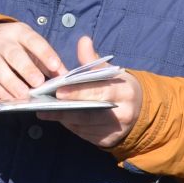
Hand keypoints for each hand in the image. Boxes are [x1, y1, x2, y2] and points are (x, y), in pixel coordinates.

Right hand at [0, 20, 64, 103]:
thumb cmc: (14, 47)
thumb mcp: (30, 47)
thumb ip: (48, 62)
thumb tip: (65, 77)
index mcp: (19, 33)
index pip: (33, 41)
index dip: (44, 53)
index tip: (55, 66)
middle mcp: (2, 42)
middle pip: (14, 54)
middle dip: (26, 69)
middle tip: (38, 82)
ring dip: (12, 83)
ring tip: (24, 94)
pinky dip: (0, 91)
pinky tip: (10, 99)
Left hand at [38, 34, 142, 148]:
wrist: (139, 111)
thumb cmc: (118, 87)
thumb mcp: (110, 72)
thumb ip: (93, 60)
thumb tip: (83, 41)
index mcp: (125, 91)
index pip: (100, 92)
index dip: (79, 92)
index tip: (59, 90)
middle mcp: (123, 112)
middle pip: (90, 113)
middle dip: (65, 110)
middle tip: (44, 106)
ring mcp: (116, 129)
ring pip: (84, 126)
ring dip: (64, 119)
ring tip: (45, 112)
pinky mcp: (108, 141)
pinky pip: (85, 134)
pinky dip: (71, 126)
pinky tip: (59, 119)